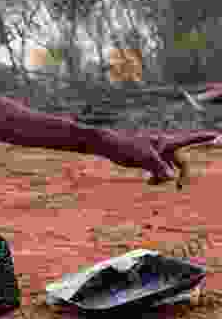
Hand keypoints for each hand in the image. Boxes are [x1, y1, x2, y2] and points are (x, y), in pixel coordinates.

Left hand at [105, 130, 219, 188]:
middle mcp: (164, 147)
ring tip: (154, 182)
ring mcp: (157, 155)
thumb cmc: (126, 146)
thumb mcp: (143, 156)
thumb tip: (171, 177)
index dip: (204, 138)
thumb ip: (159, 166)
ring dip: (166, 178)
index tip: (218, 136)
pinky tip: (150, 181)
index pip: (189, 139)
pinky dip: (158, 178)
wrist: (109, 146)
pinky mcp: (150, 161)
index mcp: (165, 141)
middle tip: (184, 182)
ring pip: (171, 169)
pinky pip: (160, 172)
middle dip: (184, 171)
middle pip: (183, 160)